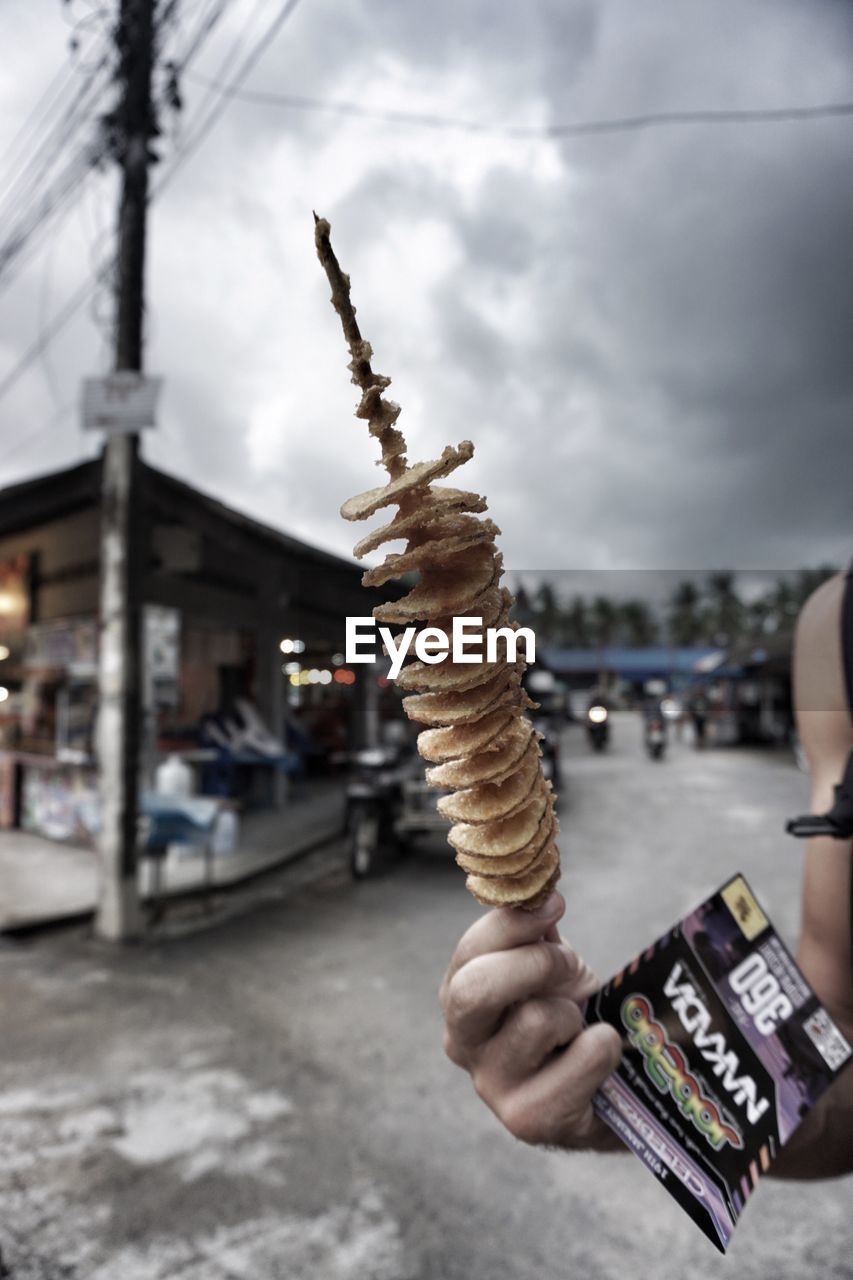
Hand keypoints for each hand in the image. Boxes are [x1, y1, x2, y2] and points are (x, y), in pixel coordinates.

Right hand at [439, 891, 623, 1149]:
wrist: (601, 1086)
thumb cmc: (566, 1015)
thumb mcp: (547, 965)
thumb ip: (535, 929)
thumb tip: (541, 891)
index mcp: (458, 994)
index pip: (471, 949)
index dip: (515, 921)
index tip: (556, 905)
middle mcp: (461, 1041)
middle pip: (476, 989)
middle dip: (536, 964)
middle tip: (571, 966)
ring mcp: (491, 1086)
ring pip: (537, 1019)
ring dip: (573, 1011)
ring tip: (578, 1026)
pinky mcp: (528, 1120)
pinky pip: (583, 1057)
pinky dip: (604, 1046)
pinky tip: (598, 1055)